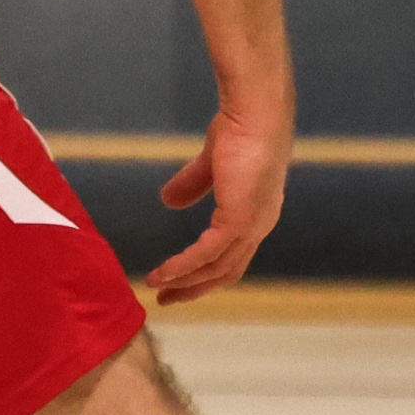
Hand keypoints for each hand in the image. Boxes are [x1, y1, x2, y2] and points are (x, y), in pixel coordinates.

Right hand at [144, 104, 288, 302]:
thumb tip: (168, 201)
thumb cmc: (240, 130)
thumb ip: (193, 184)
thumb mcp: (211, 163)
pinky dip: (183, 266)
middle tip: (166, 298)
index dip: (205, 270)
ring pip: (216, 268)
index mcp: (256, 214)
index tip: (178, 280)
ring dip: (184, 280)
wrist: (255, 116)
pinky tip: (163, 273)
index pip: (232, 255)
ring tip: (156, 287)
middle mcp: (258, 226)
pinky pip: (207, 254)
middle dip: (194, 287)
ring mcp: (250, 226)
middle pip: (226, 271)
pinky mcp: (238, 221)